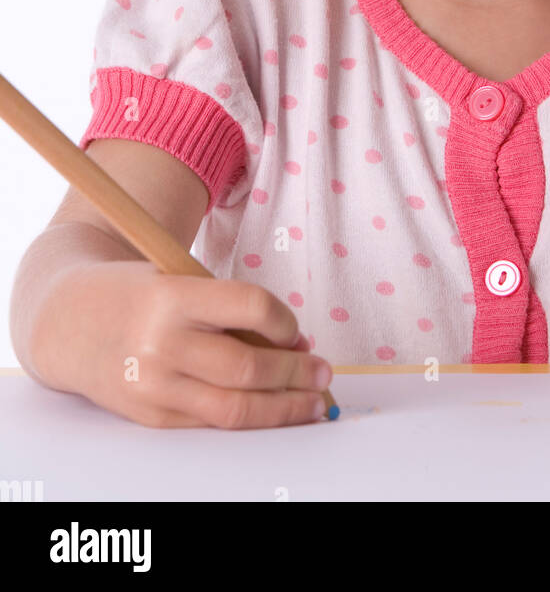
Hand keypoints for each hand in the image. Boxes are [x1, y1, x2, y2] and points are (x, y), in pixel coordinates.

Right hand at [32, 259, 333, 428]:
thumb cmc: (139, 293)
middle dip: (296, 372)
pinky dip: (252, 420)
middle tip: (324, 371)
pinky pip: (212, 423)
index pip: (249, 307)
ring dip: (285, 406)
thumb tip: (292, 344)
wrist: (70, 322)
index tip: (297, 329)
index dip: (284, 320)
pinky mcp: (152, 416)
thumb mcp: (179, 279)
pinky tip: (276, 412)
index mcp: (171, 296)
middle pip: (248, 367)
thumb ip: (227, 308)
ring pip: (236, 408)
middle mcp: (161, 344)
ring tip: (314, 401)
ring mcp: (154, 386)